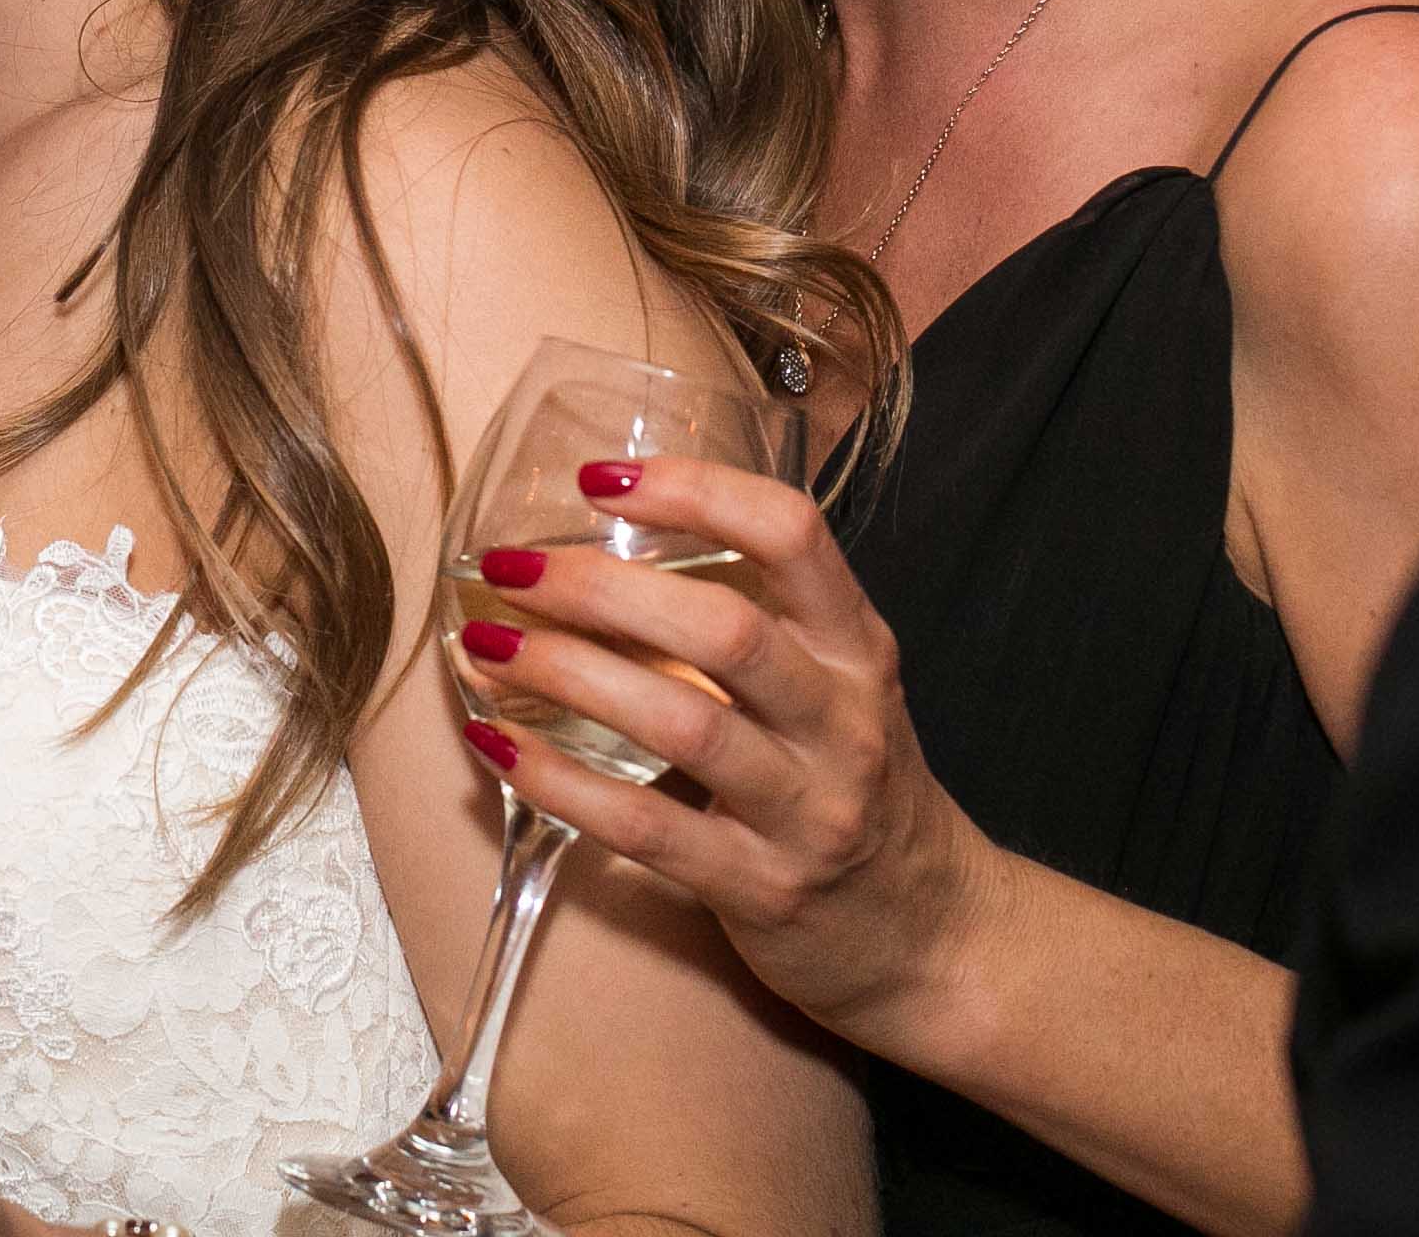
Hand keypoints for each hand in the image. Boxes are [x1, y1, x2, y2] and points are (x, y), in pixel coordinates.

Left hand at [454, 454, 1005, 1058]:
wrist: (934, 939)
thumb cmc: (857, 790)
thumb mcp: (836, 689)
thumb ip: (757, 621)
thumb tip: (611, 545)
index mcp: (857, 649)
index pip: (792, 535)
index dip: (696, 492)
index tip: (600, 478)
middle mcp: (841, 720)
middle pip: (724, 630)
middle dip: (602, 588)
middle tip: (511, 567)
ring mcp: (808, 811)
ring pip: (682, 726)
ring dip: (568, 675)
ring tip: (484, 644)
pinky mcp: (763, 889)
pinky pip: (647, 830)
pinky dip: (562, 782)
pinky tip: (499, 746)